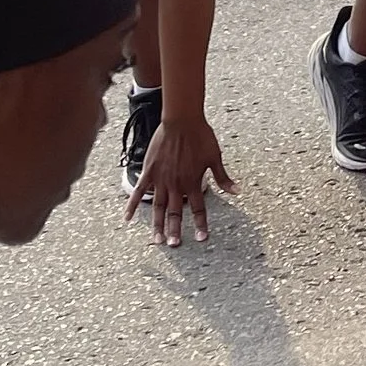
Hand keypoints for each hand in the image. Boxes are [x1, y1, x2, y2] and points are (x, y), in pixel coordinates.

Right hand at [126, 113, 235, 246]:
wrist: (182, 120)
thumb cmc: (201, 136)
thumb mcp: (215, 157)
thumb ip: (224, 178)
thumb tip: (238, 191)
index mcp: (194, 182)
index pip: (199, 209)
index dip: (201, 225)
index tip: (202, 239)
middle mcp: (177, 184)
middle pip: (176, 213)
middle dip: (176, 231)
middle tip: (174, 245)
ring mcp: (162, 179)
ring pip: (159, 207)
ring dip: (158, 225)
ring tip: (157, 240)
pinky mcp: (149, 171)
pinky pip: (139, 192)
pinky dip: (132, 205)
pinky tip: (127, 219)